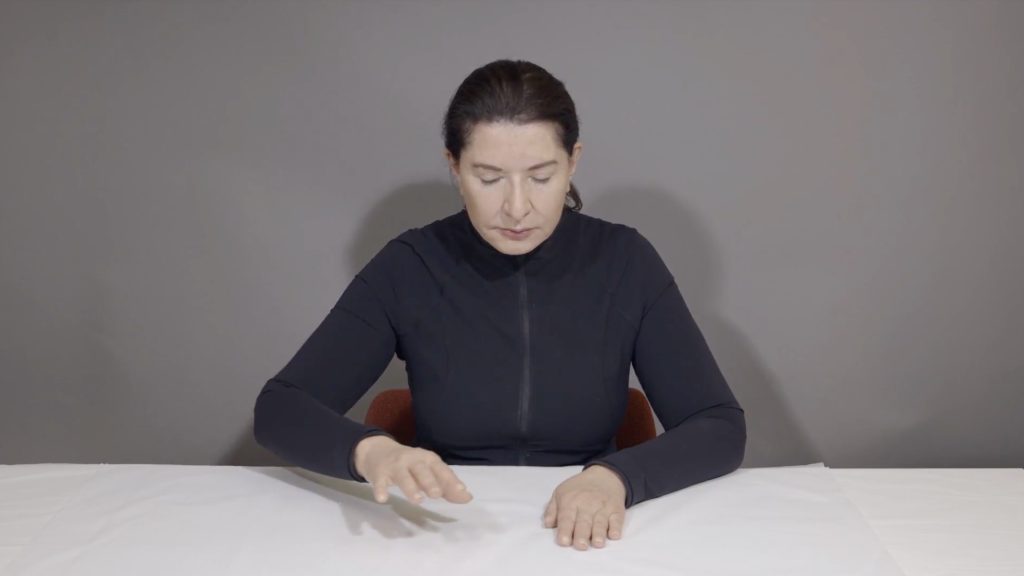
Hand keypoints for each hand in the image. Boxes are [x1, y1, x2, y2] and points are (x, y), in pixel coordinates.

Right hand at [353, 435, 472, 504]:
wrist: (377, 451)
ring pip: (403, 476)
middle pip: (422, 470)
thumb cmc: (409, 465)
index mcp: (427, 459)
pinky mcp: (379, 473)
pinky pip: (379, 481)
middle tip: (437, 494)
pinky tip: (383, 499)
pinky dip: (380, 489)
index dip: (451, 480)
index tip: (461, 492)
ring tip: (418, 500)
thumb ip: (447, 486)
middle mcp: (412, 460)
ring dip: (410, 487)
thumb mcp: (428, 472)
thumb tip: (467, 498)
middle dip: (430, 481)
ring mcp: (395, 466)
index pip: (441, 469)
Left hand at [542, 464, 626, 549]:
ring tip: (597, 543)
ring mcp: (603, 508)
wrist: (604, 475)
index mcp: (570, 502)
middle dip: (582, 535)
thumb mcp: (560, 492)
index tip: (563, 542)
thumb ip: (552, 510)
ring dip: (599, 533)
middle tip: (580, 546)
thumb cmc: (579, 488)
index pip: (566, 518)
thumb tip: (547, 525)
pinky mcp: (616, 510)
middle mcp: (587, 505)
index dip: (565, 530)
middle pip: (583, 523)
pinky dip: (616, 528)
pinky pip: (617, 520)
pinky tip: (614, 535)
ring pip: (600, 523)